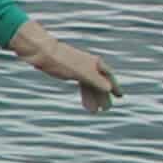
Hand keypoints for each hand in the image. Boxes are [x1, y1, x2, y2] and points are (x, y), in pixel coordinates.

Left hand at [7, 19, 121, 112]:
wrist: (42, 51)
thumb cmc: (61, 60)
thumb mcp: (80, 72)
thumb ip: (95, 80)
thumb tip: (108, 88)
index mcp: (94, 63)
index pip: (108, 77)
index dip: (114, 86)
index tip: (120, 96)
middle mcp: (89, 64)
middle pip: (99, 82)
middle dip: (102, 96)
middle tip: (105, 109)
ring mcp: (79, 67)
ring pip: (89, 84)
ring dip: (92, 97)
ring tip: (93, 111)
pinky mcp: (70, 70)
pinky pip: (81, 83)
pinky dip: (83, 93)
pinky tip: (84, 100)